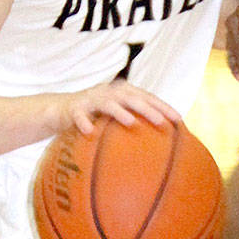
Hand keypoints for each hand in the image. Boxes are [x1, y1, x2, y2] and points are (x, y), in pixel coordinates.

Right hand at [56, 81, 179, 134]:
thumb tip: (162, 146)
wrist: (60, 110)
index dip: (162, 106)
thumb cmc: (95, 116)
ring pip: (107, 103)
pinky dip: (84, 122)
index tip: (178, 119)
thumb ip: (134, 123)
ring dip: (120, 112)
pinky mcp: (74, 108)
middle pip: (131, 98)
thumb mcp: (115, 117)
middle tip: (162, 121)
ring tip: (132, 123)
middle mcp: (108, 92)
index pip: (146, 97)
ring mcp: (91, 99)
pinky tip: (89, 132)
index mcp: (121, 92)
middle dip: (148, 108)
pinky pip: (79, 116)